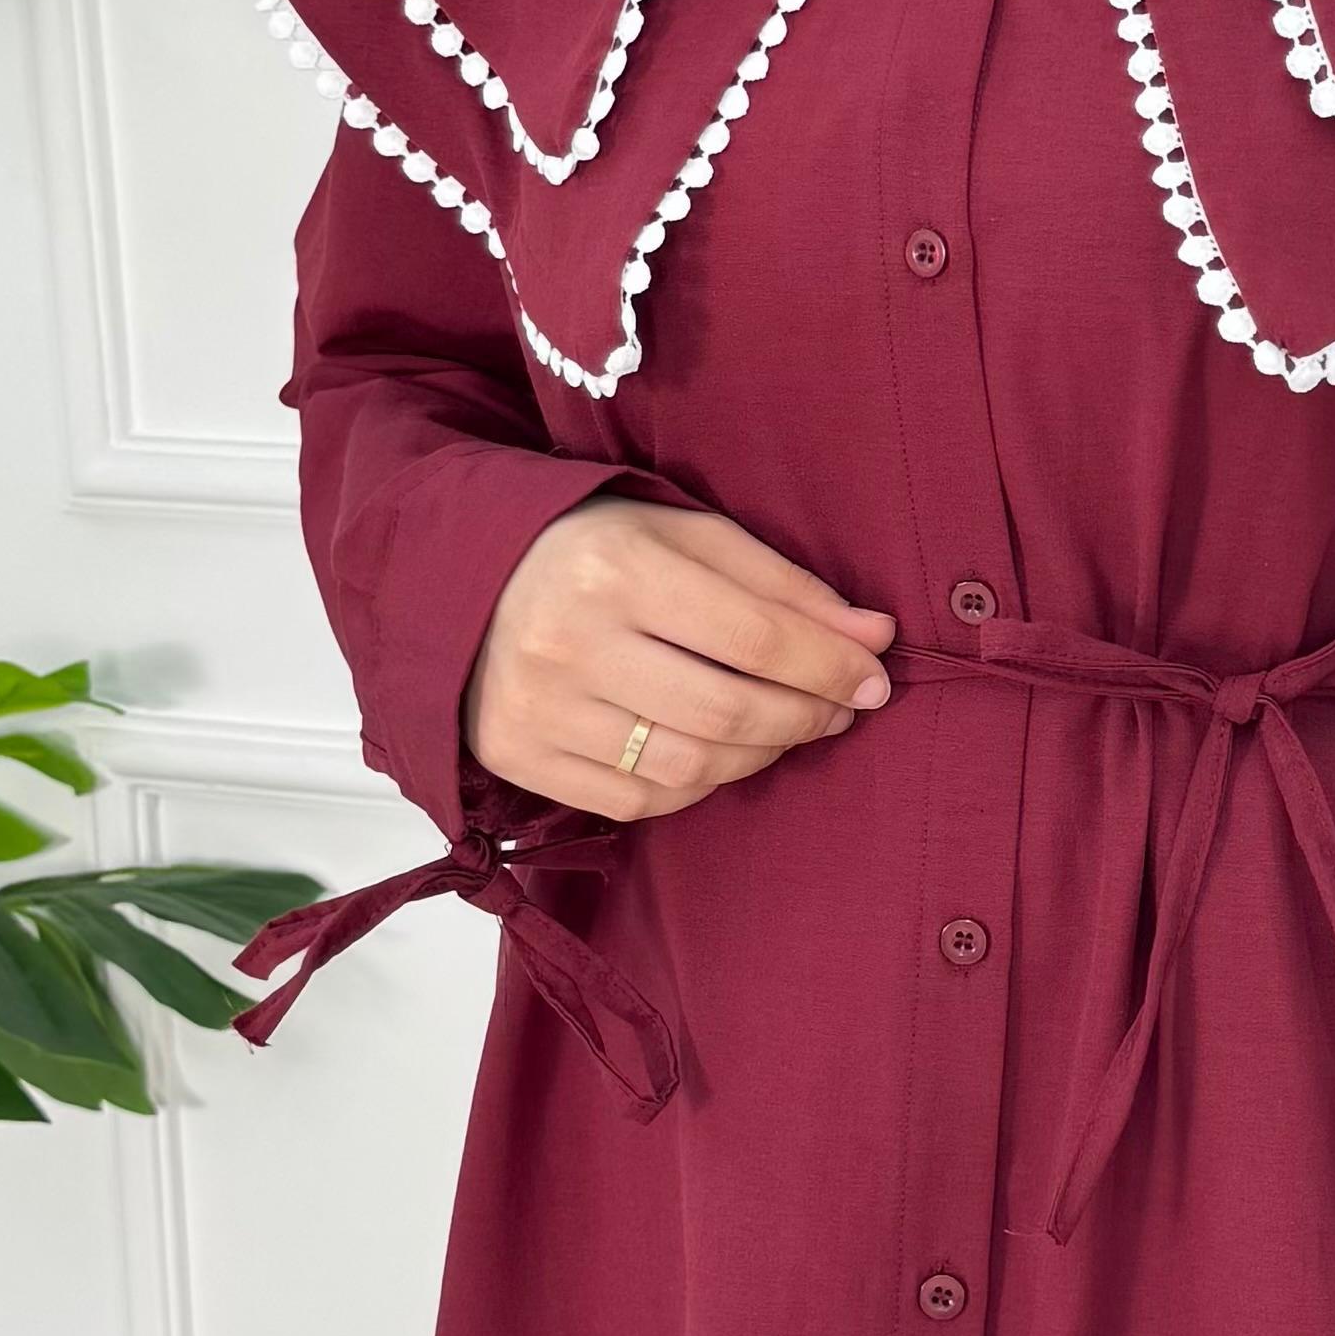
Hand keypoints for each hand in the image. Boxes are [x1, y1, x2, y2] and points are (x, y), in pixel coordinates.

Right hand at [467, 494, 896, 819]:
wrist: (460, 577)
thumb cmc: (592, 547)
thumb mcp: (685, 535)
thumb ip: (781, 584)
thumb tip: (873, 640)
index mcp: (614, 568)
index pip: (755, 638)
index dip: (828, 665)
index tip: (874, 676)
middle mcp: (569, 644)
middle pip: (727, 713)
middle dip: (803, 716)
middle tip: (839, 708)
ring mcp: (538, 710)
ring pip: (689, 768)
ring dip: (759, 756)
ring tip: (786, 727)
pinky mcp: (519, 758)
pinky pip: (639, 801)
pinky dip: (696, 785)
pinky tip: (717, 753)